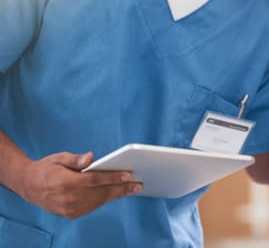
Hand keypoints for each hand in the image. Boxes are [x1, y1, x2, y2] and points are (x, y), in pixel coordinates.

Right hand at [16, 151, 141, 218]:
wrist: (28, 185)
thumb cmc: (46, 168)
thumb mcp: (59, 158)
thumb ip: (76, 159)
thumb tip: (91, 157)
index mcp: (65, 182)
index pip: (95, 180)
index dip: (113, 177)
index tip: (129, 175)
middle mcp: (68, 198)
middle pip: (100, 193)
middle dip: (121, 188)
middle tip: (138, 185)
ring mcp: (68, 208)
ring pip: (98, 201)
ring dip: (116, 195)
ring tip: (131, 189)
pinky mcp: (69, 214)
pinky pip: (92, 207)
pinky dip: (104, 200)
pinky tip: (115, 194)